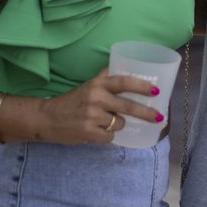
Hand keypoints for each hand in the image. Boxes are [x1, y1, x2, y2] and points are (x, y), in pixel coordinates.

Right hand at [30, 68, 163, 144]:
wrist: (47, 118)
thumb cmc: (73, 101)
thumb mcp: (89, 85)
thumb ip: (107, 78)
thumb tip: (131, 69)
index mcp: (98, 83)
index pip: (124, 81)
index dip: (142, 86)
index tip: (156, 90)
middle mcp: (96, 97)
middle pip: (128, 106)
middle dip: (147, 113)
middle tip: (159, 117)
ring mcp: (92, 116)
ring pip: (120, 123)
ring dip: (117, 125)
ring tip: (103, 122)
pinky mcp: (88, 132)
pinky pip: (110, 137)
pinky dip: (107, 136)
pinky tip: (96, 131)